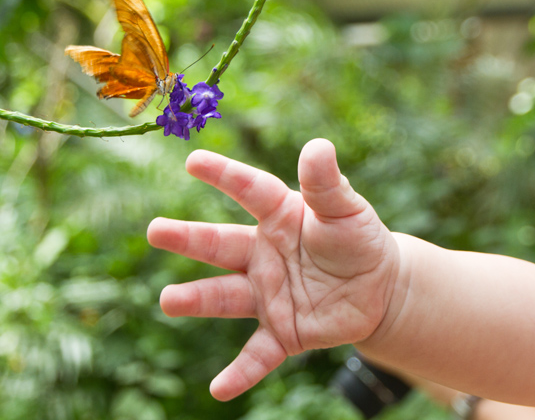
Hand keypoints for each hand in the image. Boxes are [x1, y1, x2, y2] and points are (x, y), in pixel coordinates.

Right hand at [147, 139, 399, 400]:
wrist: (379, 288)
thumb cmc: (358, 239)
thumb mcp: (348, 210)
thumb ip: (328, 184)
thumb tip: (318, 146)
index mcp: (280, 217)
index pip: (251, 192)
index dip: (225, 176)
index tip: (193, 161)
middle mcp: (263, 254)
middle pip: (221, 245)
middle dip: (188, 238)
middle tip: (155, 230)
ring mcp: (268, 294)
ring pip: (227, 297)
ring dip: (198, 299)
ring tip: (168, 301)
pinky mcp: (283, 332)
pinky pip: (259, 354)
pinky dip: (240, 372)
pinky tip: (219, 388)